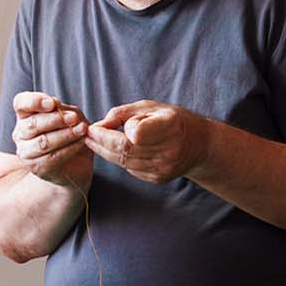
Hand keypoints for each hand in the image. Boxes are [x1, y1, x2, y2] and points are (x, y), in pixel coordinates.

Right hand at [11, 91, 92, 186]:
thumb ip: (63, 109)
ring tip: (82, 129)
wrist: (78, 161)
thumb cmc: (72, 132)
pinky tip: (81, 142)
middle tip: (74, 118)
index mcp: (26, 114)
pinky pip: (52, 157)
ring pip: (42, 142)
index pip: (21, 103)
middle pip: (32, 124)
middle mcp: (21, 132)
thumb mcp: (72, 115)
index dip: (34, 102)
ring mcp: (26, 152)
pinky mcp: (37, 167)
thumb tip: (55, 105)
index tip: (52, 103)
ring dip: (65, 135)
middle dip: (56, 120)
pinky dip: (69, 148)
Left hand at [84, 100, 210, 184]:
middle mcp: (169, 150)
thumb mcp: (151, 107)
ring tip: (93, 142)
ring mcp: (164, 167)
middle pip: (125, 150)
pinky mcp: (158, 178)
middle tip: (86, 135)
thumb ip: (123, 113)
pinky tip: (112, 151)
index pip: (136, 133)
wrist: (199, 145)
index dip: (113, 132)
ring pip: (124, 162)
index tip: (97, 126)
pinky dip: (118, 160)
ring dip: (104, 152)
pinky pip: (130, 169)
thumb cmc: (172, 120)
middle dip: (100, 142)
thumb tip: (99, 126)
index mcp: (170, 126)